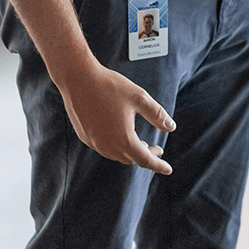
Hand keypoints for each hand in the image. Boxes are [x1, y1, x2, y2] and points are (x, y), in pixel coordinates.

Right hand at [55, 60, 175, 173]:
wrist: (78, 79)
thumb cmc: (110, 86)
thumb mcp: (140, 98)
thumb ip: (157, 115)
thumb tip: (171, 127)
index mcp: (123, 139)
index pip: (145, 159)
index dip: (158, 165)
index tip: (168, 170)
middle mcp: (106, 146)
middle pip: (130, 159)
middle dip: (146, 156)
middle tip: (157, 149)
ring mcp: (94, 142)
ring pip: (116, 155)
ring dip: (130, 152)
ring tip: (141, 144)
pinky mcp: (85, 136)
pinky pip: (104, 148)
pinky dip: (117, 147)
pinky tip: (120, 136)